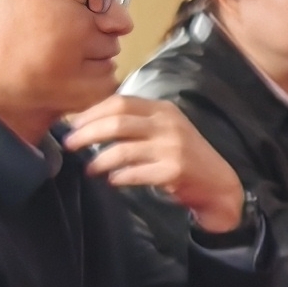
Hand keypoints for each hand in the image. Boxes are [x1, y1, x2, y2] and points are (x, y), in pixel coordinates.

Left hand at [63, 96, 243, 235]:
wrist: (218, 184)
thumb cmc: (184, 157)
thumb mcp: (164, 131)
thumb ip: (137, 123)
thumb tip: (92, 123)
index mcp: (163, 109)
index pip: (120, 102)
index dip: (92, 112)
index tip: (72, 123)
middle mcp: (168, 124)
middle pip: (117, 121)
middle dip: (87, 132)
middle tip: (69, 144)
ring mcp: (173, 147)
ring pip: (123, 149)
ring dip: (100, 159)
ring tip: (89, 168)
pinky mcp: (175, 170)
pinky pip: (137, 172)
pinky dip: (120, 177)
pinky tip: (112, 180)